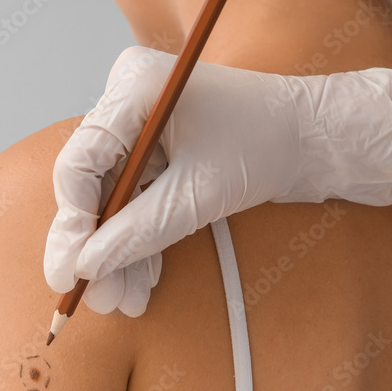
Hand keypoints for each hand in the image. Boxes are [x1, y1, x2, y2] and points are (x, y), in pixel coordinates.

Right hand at [44, 45, 391, 315]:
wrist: (322, 139)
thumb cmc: (270, 143)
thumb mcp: (198, 194)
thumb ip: (137, 231)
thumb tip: (87, 267)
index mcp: (131, 89)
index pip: (78, 162)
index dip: (71, 223)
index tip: (69, 272)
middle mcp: (129, 103)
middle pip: (90, 185)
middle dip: (96, 246)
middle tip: (93, 297)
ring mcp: (144, 129)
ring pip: (114, 201)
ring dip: (118, 253)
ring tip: (123, 301)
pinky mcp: (162, 154)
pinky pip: (137, 201)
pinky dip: (140, 240)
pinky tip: (142, 281)